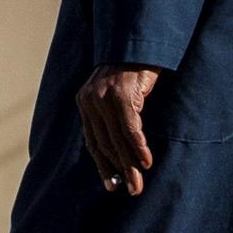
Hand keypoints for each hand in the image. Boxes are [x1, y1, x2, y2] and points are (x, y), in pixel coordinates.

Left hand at [76, 63, 161, 194]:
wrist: (141, 42)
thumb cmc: (133, 71)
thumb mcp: (116, 94)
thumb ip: (112, 118)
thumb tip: (121, 152)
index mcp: (85, 103)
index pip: (93, 142)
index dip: (103, 165)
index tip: (112, 186)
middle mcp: (90, 101)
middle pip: (106, 144)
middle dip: (120, 170)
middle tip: (133, 190)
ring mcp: (105, 97)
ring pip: (118, 139)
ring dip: (130, 164)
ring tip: (140, 183)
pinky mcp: (122, 95)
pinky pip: (130, 128)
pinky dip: (139, 147)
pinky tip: (147, 161)